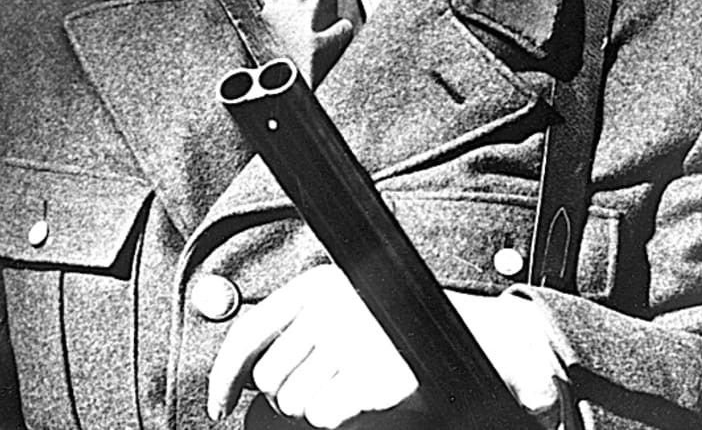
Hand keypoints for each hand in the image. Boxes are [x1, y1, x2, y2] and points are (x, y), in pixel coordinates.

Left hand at [207, 263, 565, 426]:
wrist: (482, 346)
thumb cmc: (408, 332)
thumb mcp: (350, 309)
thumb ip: (301, 327)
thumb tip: (243, 376)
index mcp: (319, 285)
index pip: (249, 333)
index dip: (224, 376)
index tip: (220, 405)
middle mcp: (330, 308)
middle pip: (270, 379)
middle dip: (288, 395)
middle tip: (325, 387)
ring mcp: (352, 342)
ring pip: (293, 402)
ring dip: (316, 407)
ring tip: (351, 389)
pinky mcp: (370, 377)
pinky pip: (324, 416)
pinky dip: (339, 416)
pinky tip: (364, 399)